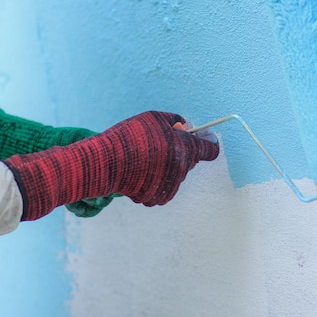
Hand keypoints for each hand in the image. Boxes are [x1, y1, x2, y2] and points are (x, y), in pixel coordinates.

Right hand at [4, 111, 219, 220]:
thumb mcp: (154, 118)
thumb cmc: (130, 136)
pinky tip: (139, 171)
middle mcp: (182, 171)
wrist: (105, 164)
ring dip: (166, 166)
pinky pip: (162, 187)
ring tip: (143, 157)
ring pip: (175, 174)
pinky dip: (154, 180)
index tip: (204, 138)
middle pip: (190, 161)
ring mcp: (169, 187)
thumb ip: (174, 120)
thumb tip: (185, 127)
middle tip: (161, 142)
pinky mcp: (156, 198)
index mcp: (186, 149)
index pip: (211, 150)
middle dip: (181, 151)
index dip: (209, 142)